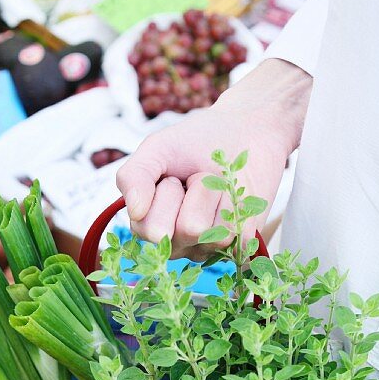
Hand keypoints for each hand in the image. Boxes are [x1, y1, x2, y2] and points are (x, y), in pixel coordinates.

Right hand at [116, 59, 311, 260]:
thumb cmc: (196, 142)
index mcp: (149, 223)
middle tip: (195, 180)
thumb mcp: (156, 149)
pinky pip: (239, 233)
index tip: (173, 176)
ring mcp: (207, 247)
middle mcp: (176, 242)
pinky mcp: (238, 245)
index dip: (167, 194)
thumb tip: (135, 211)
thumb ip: (134, 176)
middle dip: (195, 193)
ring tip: (217, 186)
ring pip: (214, 231)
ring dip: (218, 195)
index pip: (153, 228)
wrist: (244, 132)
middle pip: (186, 231)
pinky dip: (239, 204)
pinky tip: (235, 197)